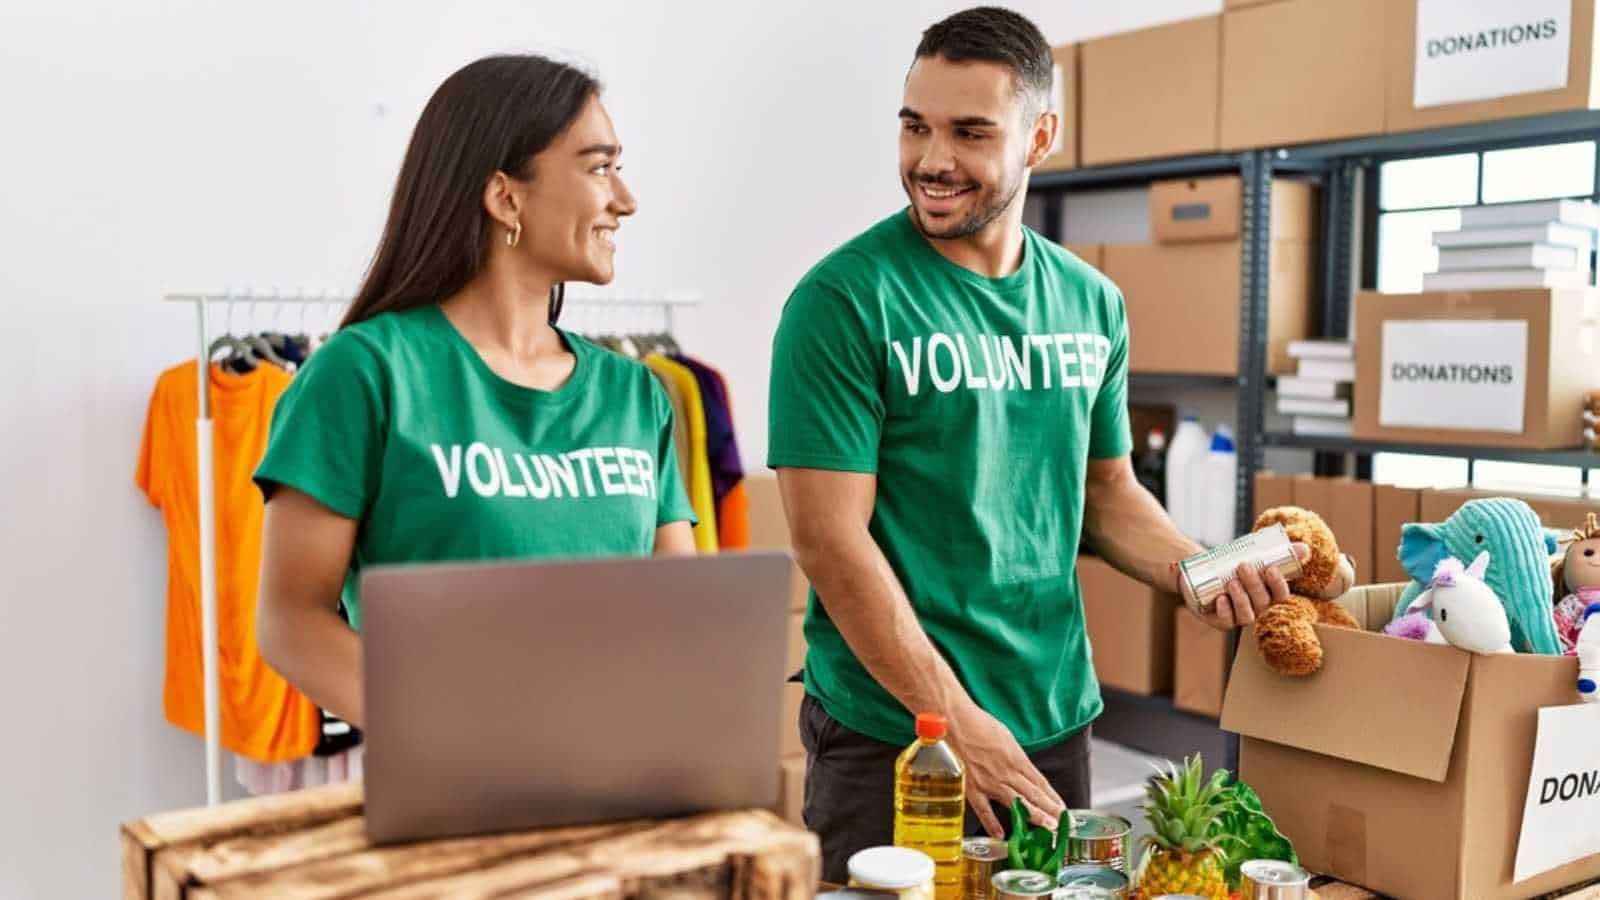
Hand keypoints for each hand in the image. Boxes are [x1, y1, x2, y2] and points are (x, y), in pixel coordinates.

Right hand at [946, 703, 1064, 838]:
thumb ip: (1014, 757)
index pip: (1040, 783)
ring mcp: (990, 781)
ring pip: (1016, 802)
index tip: (1063, 809)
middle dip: (1051, 810)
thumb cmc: (978, 724)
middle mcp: (1007, 771)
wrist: (955, 720)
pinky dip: (992, 822)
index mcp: (1016, 758)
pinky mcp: (972, 786)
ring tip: (1047, 828)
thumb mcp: (1005, 737)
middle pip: (1034, 794)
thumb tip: (1021, 770)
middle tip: (1063, 824)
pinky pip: (984, 808)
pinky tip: (1001, 834)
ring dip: (1034, 816)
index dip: (1053, 798)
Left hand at [1176, 542, 1310, 629]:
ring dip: (1242, 599)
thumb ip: (1278, 552)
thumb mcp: (1253, 555)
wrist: (1200, 571)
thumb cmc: (1232, 564)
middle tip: (1243, 566)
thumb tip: (1305, 548)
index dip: (1278, 585)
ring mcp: (1239, 616)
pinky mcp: (1221, 620)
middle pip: (1262, 602)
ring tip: (1232, 582)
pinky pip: (1227, 622)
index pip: (1281, 595)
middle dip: (1254, 585)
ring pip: (1247, 615)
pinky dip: (1225, 611)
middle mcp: (1257, 608)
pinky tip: (1221, 599)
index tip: (1270, 569)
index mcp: (1268, 594)